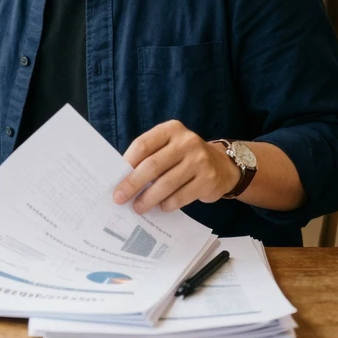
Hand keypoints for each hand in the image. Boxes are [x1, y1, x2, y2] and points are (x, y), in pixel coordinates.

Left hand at [112, 120, 239, 213]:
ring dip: (148, 198)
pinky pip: (181, 196)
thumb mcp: (169, 147)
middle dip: (133, 184)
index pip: (143, 145)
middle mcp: (186, 142)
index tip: (115, 179)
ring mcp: (199, 161)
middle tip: (120, 198)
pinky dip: (167, 204)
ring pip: (166, 183)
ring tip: (138, 207)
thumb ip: (149, 156)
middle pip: (152, 165)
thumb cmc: (184, 157)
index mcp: (171, 129)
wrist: (222, 165)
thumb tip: (122, 178)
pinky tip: (160, 207)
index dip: (127, 163)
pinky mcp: (208, 180)